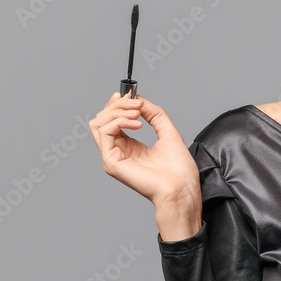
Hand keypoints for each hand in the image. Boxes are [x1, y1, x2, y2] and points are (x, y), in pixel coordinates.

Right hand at [89, 92, 199, 208]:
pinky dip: (119, 121)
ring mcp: (113, 157)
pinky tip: (137, 123)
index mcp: (129, 146)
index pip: (111, 120)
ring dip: (117, 111)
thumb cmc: (178, 169)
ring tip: (138, 112)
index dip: (118, 104)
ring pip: (98, 123)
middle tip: (137, 103)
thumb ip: (153, 114)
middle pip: (102, 119)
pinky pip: (104, 132)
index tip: (131, 93)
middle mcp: (118, 151)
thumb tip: (138, 98)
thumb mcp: (167, 131)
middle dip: (118, 105)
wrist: (182, 187)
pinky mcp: (111, 162)